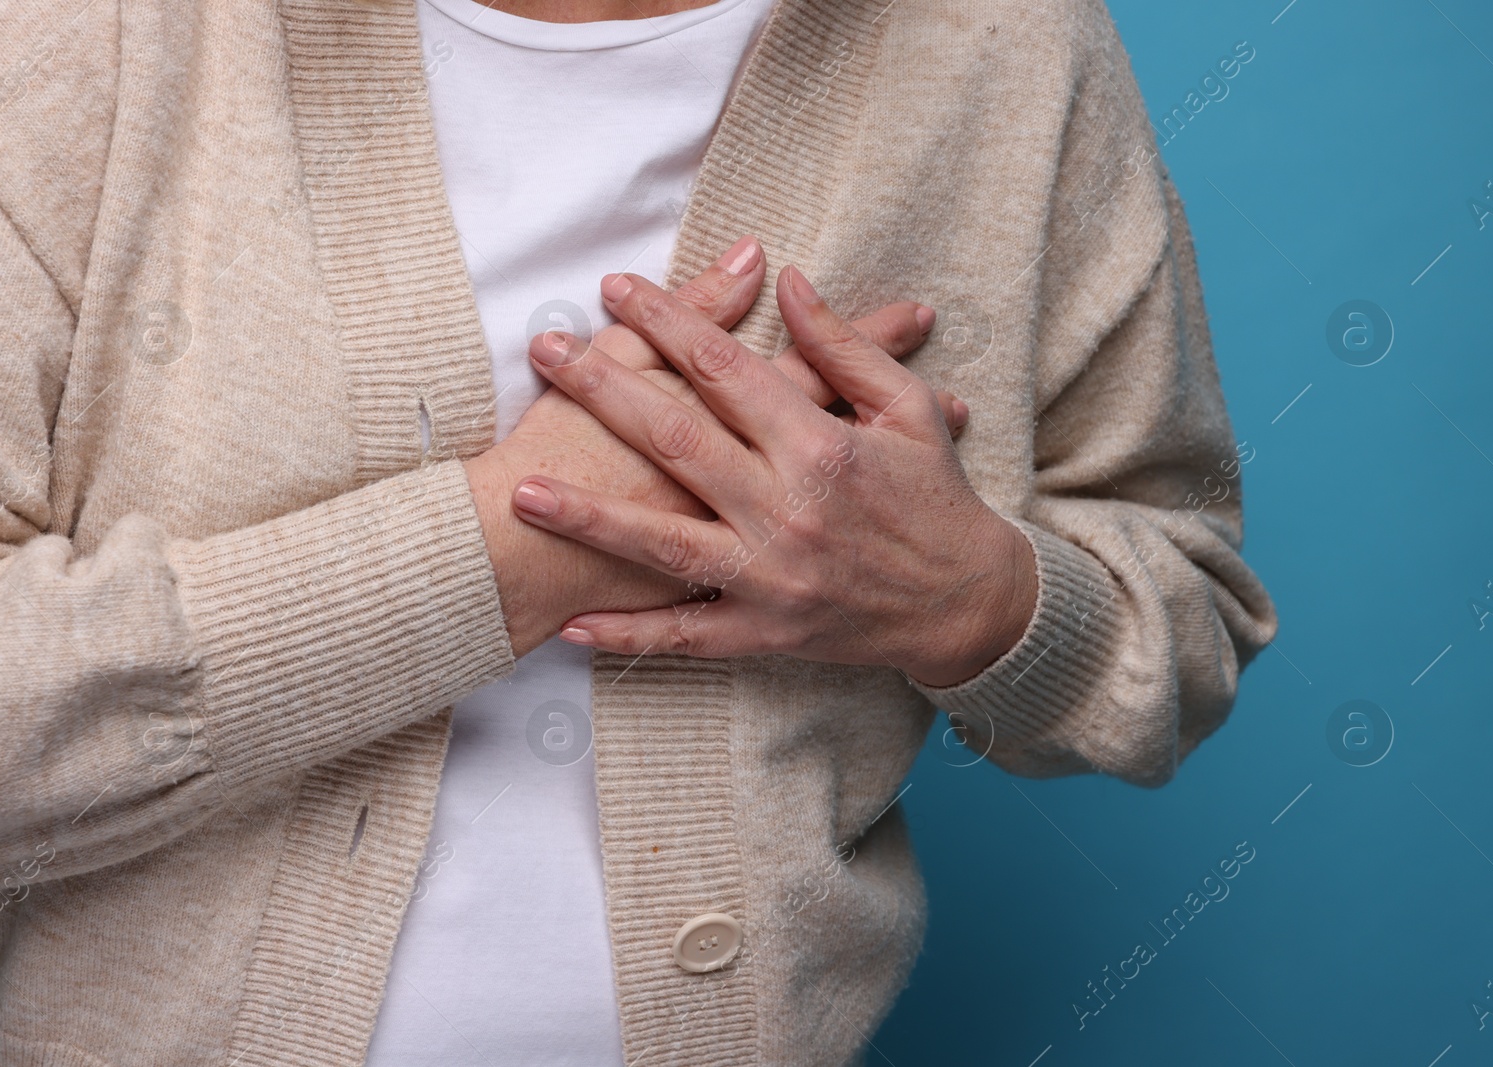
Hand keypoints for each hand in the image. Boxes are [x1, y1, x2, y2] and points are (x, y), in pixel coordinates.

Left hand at [507, 264, 1037, 686]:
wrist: (970, 605)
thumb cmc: (937, 499)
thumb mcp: (907, 409)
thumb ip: (845, 345)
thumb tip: (788, 280)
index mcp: (822, 446)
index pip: (725, 369)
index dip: (665, 321)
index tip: (613, 289)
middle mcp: (788, 509)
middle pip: (675, 439)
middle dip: (602, 392)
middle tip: (543, 355)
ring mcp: (771, 577)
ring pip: (663, 544)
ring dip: (589, 519)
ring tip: (522, 492)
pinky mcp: (766, 633)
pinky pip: (686, 638)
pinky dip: (629, 636)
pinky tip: (571, 626)